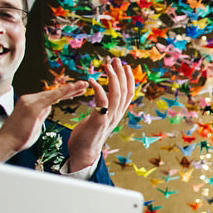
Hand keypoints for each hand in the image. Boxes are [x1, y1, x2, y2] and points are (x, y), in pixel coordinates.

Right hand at [0, 82, 88, 161]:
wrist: (5, 143)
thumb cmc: (18, 138)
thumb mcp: (34, 124)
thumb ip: (40, 115)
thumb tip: (46, 109)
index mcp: (31, 103)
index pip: (52, 96)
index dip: (65, 93)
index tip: (77, 91)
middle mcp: (30, 99)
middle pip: (54, 93)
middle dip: (70, 89)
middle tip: (84, 85)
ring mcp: (30, 101)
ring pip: (54, 93)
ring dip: (70, 88)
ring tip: (83, 84)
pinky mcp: (32, 106)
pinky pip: (51, 97)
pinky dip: (63, 92)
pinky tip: (73, 88)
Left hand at [66, 58, 135, 172]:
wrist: (83, 152)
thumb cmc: (87, 135)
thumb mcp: (100, 119)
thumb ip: (104, 109)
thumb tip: (104, 100)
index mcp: (117, 113)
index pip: (129, 94)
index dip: (129, 79)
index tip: (126, 66)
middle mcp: (116, 115)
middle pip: (124, 91)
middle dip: (121, 74)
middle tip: (116, 60)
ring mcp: (109, 118)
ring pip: (116, 94)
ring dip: (113, 78)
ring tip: (107, 66)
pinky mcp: (99, 121)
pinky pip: (102, 102)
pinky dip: (98, 90)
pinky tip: (92, 81)